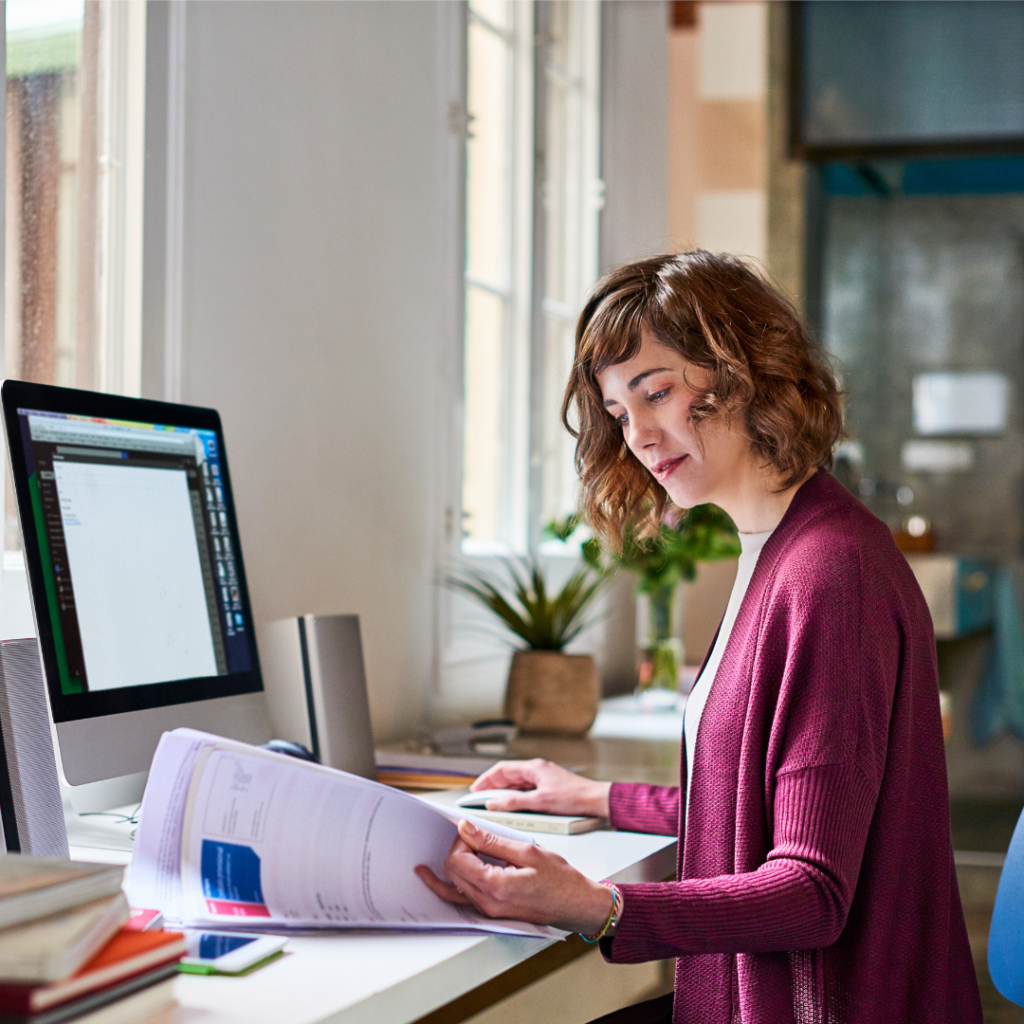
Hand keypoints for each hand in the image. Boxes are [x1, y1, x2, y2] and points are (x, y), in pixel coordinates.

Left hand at [414, 818, 613, 932]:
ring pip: (454, 889)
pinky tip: (441, 880)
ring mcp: (489, 911)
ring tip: (428, 864)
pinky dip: (452, 886)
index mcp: (495, 886)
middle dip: (456, 849)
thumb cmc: (561, 880)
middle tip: (470, 836)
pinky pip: (464, 900)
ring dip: (449, 868)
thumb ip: (492, 840)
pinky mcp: (493, 912)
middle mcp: (487, 903)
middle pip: (452, 873)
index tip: (472, 829)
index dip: (461, 840)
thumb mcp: (527, 851)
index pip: (457, 860)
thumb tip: (466, 828)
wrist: (577, 905)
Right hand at [469, 759, 611, 816]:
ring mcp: (543, 778)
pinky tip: (512, 805)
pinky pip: (526, 789)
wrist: (595, 801)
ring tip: (492, 803)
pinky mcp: (549, 787)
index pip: (502, 770)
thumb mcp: (540, 802)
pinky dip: (515, 796)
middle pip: (508, 775)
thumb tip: (494, 803)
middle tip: (480, 798)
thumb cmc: (573, 798)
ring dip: (504, 791)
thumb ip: (514, 802)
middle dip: (492, 786)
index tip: (475, 790)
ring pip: (517, 783)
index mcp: (534, 768)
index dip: (486, 779)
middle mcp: (537, 770)